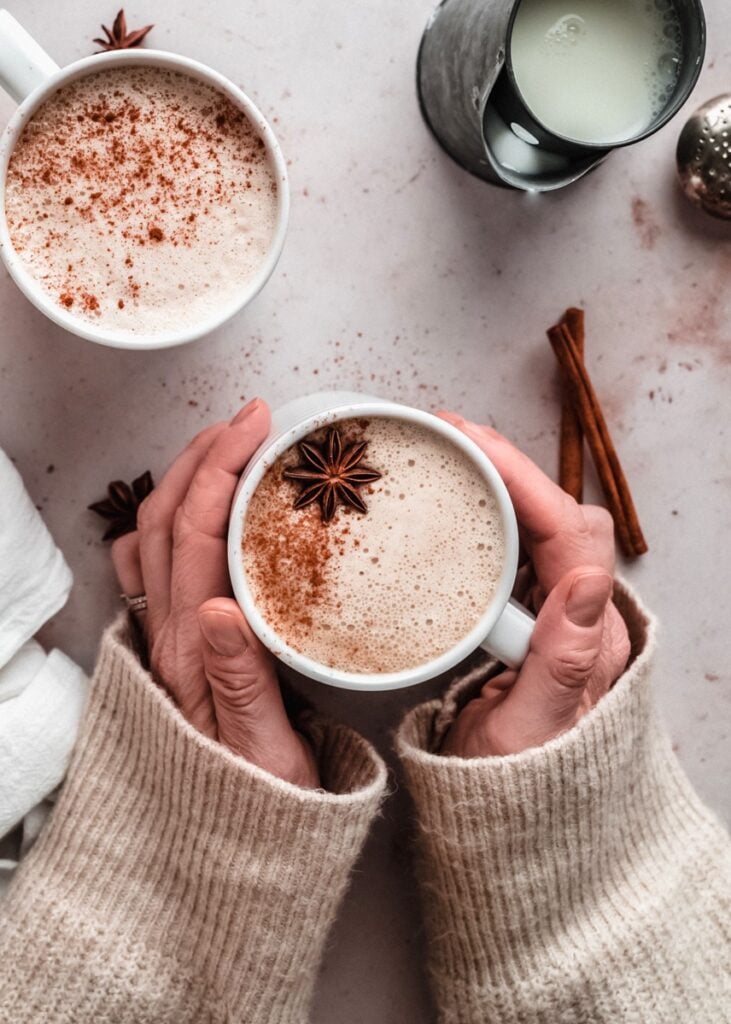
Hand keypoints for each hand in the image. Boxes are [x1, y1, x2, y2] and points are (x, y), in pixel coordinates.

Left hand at [111, 399, 318, 787]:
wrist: (232, 843)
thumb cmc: (260, 798)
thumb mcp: (266, 750)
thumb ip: (242, 680)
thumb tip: (222, 608)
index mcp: (196, 651)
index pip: (196, 535)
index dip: (223, 470)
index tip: (257, 428)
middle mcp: (172, 636)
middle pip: (167, 521)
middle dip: (205, 456)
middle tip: (250, 419)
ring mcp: (169, 638)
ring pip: (153, 536)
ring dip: (186, 478)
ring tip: (227, 445)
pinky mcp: (179, 644)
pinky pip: (155, 567)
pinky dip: (174, 520)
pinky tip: (199, 507)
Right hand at [438, 413, 630, 757]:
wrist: (508, 818)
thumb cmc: (520, 785)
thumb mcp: (534, 732)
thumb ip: (559, 661)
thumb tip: (585, 578)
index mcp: (588, 635)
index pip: (568, 529)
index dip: (521, 476)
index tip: (468, 441)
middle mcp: (577, 614)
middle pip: (553, 512)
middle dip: (503, 463)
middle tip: (443, 435)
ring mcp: (550, 613)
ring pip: (533, 523)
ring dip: (492, 482)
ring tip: (443, 456)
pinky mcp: (523, 617)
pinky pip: (510, 548)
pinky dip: (480, 514)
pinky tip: (449, 507)